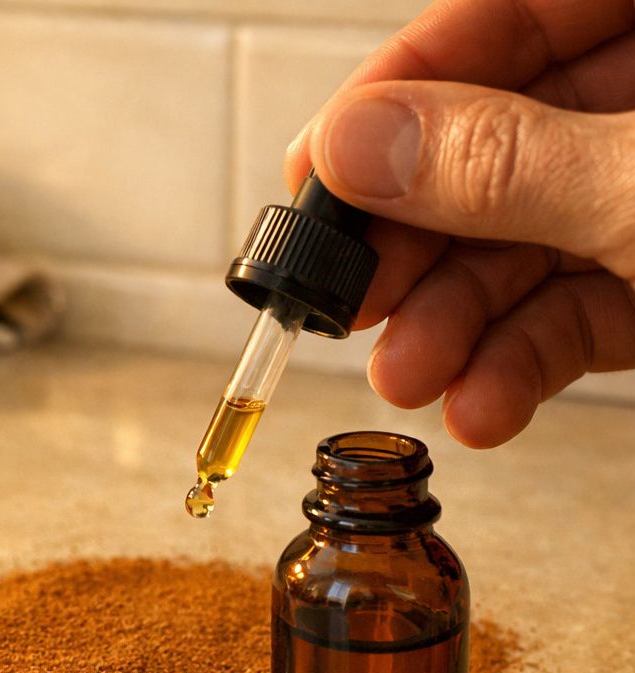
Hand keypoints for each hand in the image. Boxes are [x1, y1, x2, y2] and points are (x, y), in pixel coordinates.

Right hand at [285, 0, 634, 447]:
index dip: (400, 91)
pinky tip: (479, 406)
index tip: (318, 168)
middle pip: (497, 143)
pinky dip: (522, 363)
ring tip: (406, 379)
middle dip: (418, 241)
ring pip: (530, 241)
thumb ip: (504, 161)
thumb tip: (352, 144)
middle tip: (352, 297)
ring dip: (454, 323)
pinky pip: (581, 310)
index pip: (505, 18)